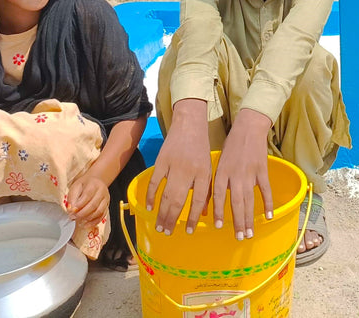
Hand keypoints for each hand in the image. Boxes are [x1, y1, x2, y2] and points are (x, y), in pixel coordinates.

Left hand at [67, 175, 108, 224]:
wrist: (95, 182)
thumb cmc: (84, 185)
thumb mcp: (75, 187)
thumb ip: (72, 198)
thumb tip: (70, 210)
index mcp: (94, 184)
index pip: (87, 195)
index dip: (79, 205)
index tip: (72, 211)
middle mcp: (102, 191)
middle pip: (94, 205)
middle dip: (82, 213)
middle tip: (73, 217)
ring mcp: (106, 199)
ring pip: (99, 211)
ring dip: (88, 218)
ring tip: (79, 221)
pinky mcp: (107, 206)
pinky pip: (102, 216)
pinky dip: (94, 222)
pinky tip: (86, 225)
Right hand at [147, 98, 212, 233]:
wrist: (189, 125)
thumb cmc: (201, 149)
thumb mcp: (209, 169)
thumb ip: (207, 190)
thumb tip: (204, 213)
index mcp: (204, 173)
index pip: (199, 200)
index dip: (194, 218)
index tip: (189, 232)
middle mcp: (189, 171)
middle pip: (179, 201)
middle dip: (173, 220)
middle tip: (168, 233)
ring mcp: (173, 166)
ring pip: (165, 195)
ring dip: (162, 213)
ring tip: (159, 226)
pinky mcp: (161, 161)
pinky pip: (154, 183)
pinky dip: (151, 196)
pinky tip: (150, 207)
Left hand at [211, 108, 273, 240]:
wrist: (249, 128)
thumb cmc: (231, 146)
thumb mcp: (219, 161)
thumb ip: (218, 181)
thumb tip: (211, 202)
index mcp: (221, 172)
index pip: (218, 195)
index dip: (218, 212)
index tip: (219, 227)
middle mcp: (235, 174)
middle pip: (236, 202)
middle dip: (237, 221)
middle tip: (239, 237)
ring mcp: (250, 173)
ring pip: (249, 200)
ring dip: (250, 218)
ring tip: (250, 233)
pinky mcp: (262, 170)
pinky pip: (265, 190)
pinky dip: (267, 203)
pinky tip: (268, 216)